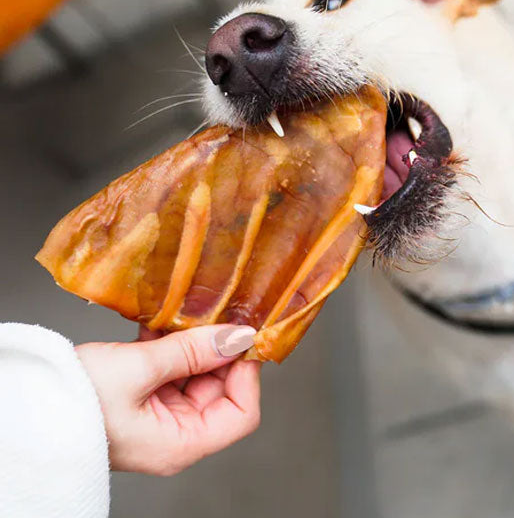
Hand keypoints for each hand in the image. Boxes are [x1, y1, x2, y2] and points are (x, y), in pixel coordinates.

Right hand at [76, 324, 260, 474]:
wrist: (23, 401)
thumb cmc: (75, 400)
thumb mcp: (140, 369)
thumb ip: (193, 351)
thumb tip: (238, 336)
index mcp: (180, 443)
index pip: (242, 413)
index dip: (246, 373)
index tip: (241, 337)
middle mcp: (175, 433)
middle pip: (221, 388)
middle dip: (218, 350)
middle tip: (215, 313)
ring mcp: (159, 413)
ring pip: (197, 371)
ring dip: (192, 341)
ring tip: (185, 314)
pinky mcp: (143, 394)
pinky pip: (171, 366)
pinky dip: (170, 342)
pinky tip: (162, 321)